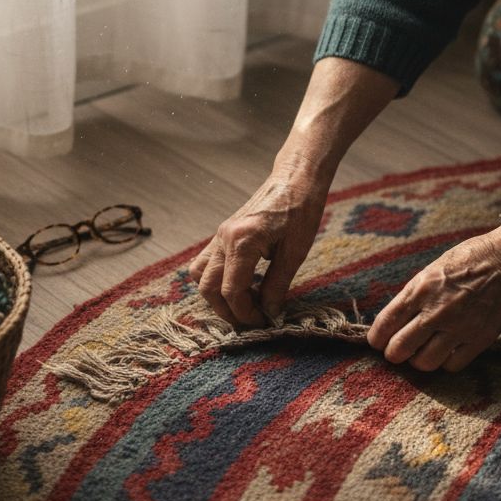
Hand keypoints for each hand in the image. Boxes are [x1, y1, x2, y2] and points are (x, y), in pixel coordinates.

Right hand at [188, 169, 328, 326]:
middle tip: (250, 320)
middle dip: (226, 310)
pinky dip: (217, 279)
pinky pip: (207, 262)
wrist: (295, 179)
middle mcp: (223, 238)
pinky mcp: (222, 233)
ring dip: (216, 296)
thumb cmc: (300, 211)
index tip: (262, 322)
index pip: (231, 291)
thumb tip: (270, 313)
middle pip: (208, 287)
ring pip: (200, 274)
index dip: (245, 313)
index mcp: (241, 242)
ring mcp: (219, 235)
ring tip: (242, 304)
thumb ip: (278, 285)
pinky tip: (241, 284)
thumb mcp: (295, 252)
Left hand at [367, 230, 500, 371]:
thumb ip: (414, 296)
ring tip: (422, 352)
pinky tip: (446, 352)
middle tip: (397, 351)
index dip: (376, 338)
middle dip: (393, 353)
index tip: (377, 341)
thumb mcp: (432, 270)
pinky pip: (452, 365)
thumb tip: (394, 321)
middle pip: (400, 349)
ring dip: (418, 360)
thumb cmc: (469, 260)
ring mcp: (459, 327)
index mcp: (420, 289)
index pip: (385, 324)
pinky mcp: (480, 339)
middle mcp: (436, 311)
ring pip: (424, 363)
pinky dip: (445, 363)